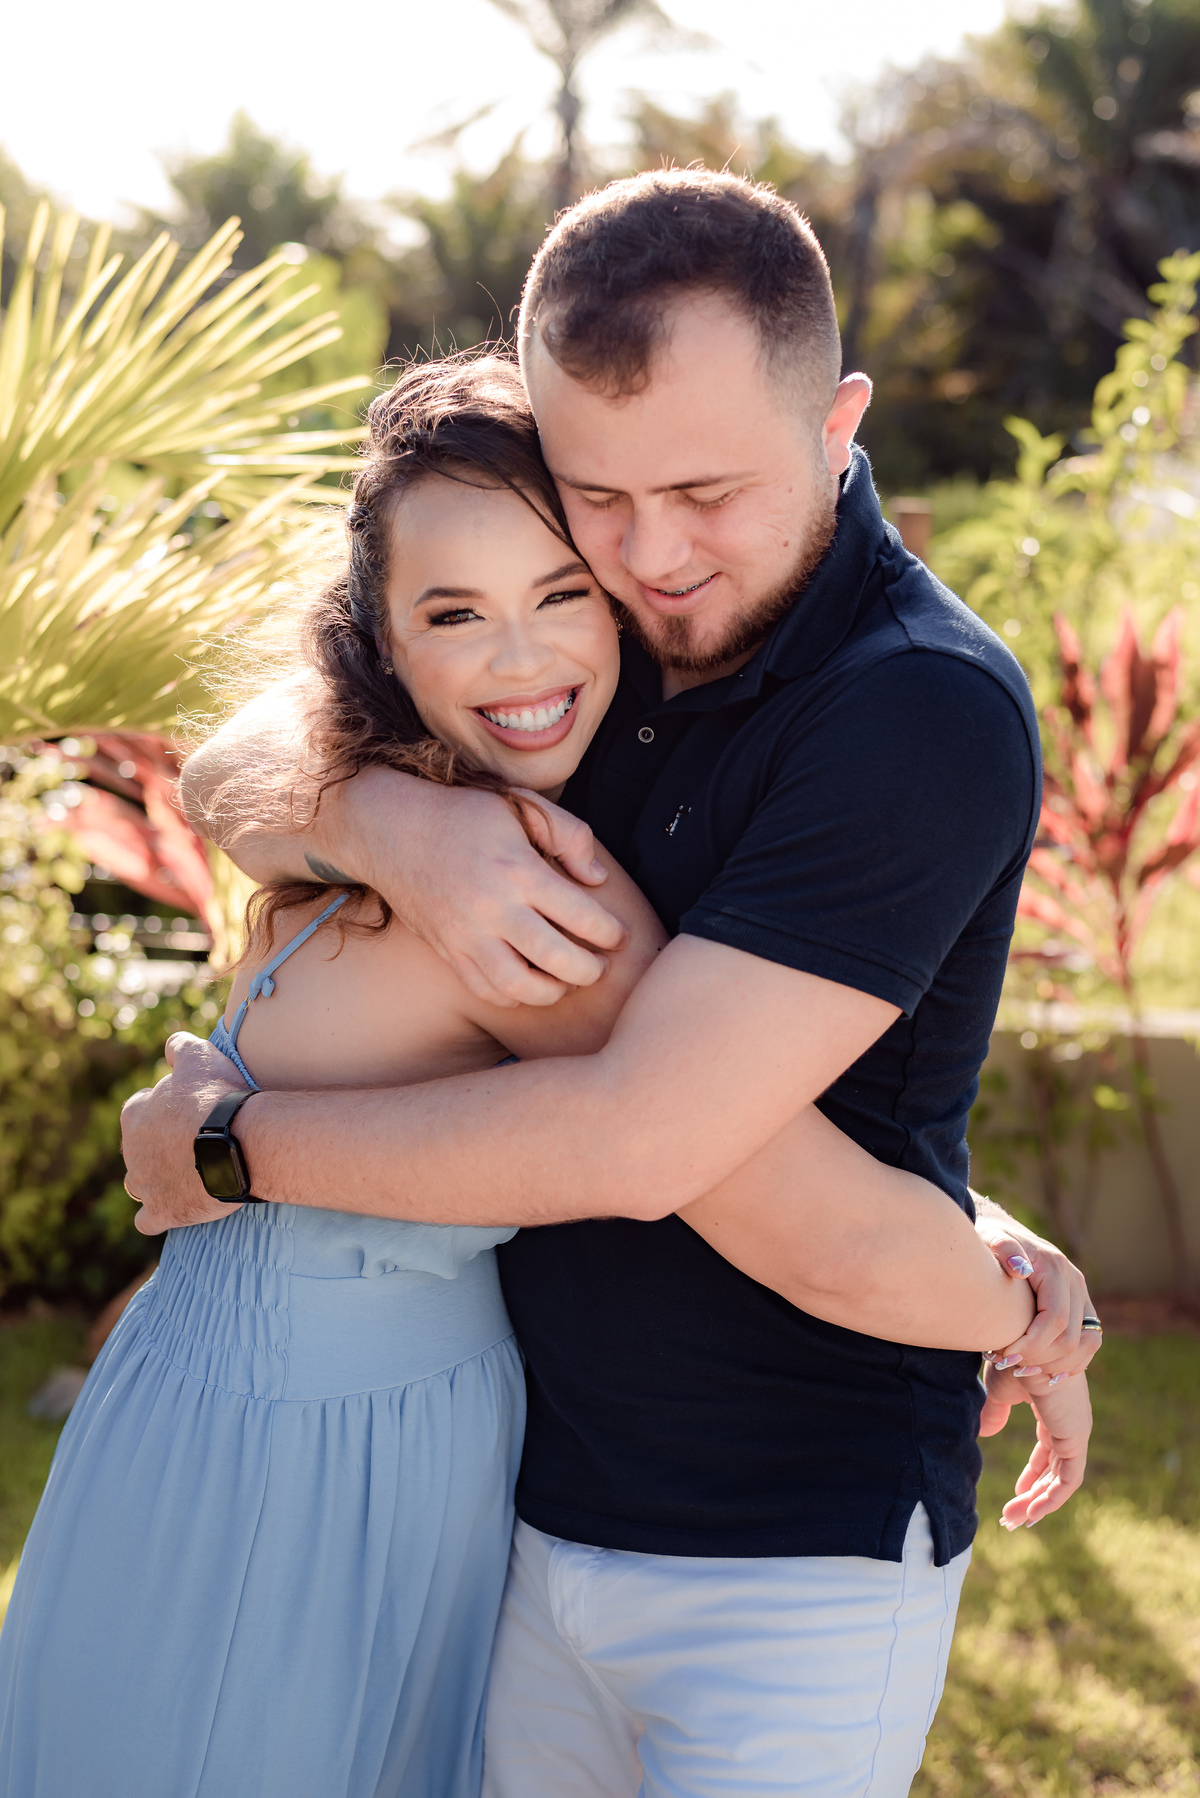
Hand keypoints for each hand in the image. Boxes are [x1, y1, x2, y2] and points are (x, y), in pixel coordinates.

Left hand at [121, 1034, 250, 1233]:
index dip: (163, 1109)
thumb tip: (171, 1044)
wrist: (238, 1142)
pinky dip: (157, 1215)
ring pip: (139, 1184)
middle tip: (194, 1142)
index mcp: (135, 1114)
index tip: (187, 1111)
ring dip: (155, 1180)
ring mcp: (144, 1184)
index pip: (139, 1109)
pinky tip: (173, 1209)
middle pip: (140, 1148)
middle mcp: (131, 1151)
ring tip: (186, 1175)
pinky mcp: (161, 1212)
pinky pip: (148, 1220)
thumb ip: (180, 1046)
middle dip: (159, 1146)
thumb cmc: (218, 1097)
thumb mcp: (201, 1057)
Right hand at [334, 769, 627, 1007]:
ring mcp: (465, 934)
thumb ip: (570, 836)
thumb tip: (597, 881)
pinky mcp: (446, 950)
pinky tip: (529, 982)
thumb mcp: (522, 807)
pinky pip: (486, 990)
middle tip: (600, 965)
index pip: (581, 915)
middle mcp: (492, 907)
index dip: (610, 932)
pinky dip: (514, 995)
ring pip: (520, 986)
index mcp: (518, 870)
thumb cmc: (464, 815)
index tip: (618, 935)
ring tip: (567, 980)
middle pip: (556, 959)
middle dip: (590, 970)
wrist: (392, 829)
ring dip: (553, 991)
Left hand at [974, 1202, 1101, 1379]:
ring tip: (1020, 1369)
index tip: (1004, 1355)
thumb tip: (1022, 1268)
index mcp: (1055, 1267)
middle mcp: (1075, 1282)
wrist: (1004, 1233)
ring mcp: (1082, 1295)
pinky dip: (1068, 1362)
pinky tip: (1040, 1371)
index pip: (1055, 1319)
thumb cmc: (991, 1237)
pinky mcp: (1082, 1307)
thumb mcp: (991, 1237)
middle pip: (1070, 1337)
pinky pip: (1089, 1343)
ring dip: (1054, 1364)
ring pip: (1085, 1344)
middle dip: (1038, 1358)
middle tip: (1005, 1364)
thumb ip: (1003, 1248)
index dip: (1032, 1344)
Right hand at [982, 1361, 1091, 1527]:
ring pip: (1062, 1479)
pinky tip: (1032, 1512)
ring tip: (1015, 1520)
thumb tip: (986, 1433)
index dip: (1033, 1474)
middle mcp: (1070, 1421)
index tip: (1016, 1493)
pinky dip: (1052, 1498)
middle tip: (1012, 1516)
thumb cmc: (1012, 1357)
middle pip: (1055, 1468)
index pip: (1048, 1450)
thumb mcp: (999, 1391)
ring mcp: (1075, 1430)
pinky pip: (1069, 1479)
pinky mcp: (1075, 1436)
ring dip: (1040, 1502)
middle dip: (1034, 1494)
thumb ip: (995, 1413)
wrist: (1024, 1342)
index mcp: (1055, 1408)